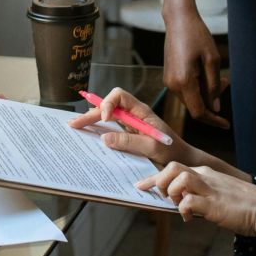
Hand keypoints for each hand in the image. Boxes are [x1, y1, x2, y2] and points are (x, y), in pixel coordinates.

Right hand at [67, 87, 199, 166]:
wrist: (181, 159)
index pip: (119, 96)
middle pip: (108, 106)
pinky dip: (98, 128)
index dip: (108, 103)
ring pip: (107, 116)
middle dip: (92, 113)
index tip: (105, 118)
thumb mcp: (151, 146)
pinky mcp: (128, 133)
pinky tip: (88, 131)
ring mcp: (130, 123)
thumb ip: (129, 141)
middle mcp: (133, 114)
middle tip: (74, 124)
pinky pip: (110, 127)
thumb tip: (105, 137)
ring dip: (92, 119)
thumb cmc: (171, 151)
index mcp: (140, 111)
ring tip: (75, 125)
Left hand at [138, 162, 255, 235]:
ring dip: (173, 193)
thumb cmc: (244, 204)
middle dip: (161, 181)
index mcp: (207, 173)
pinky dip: (184, 209)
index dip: (155, 177)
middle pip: (173, 167)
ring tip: (178, 206)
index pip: (175, 168)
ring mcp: (210, 189)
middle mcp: (207, 177)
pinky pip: (190, 201)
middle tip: (164, 197)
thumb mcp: (219, 193)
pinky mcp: (214, 204)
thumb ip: (201, 193)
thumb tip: (183, 202)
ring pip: (180, 178)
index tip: (141, 185)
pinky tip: (189, 217)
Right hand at [162, 11, 229, 128]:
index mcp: (184, 82)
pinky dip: (198, 89)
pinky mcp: (169, 76)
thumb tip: (214, 108)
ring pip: (190, 100)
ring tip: (219, 77)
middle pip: (194, 107)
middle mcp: (173, 85)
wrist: (178, 20)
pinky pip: (185, 91)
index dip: (213, 120)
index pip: (198, 112)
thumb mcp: (212, 60)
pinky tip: (206, 74)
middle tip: (226, 82)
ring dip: (206, 95)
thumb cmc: (197, 36)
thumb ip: (213, 86)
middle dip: (212, 103)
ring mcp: (169, 81)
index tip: (226, 124)